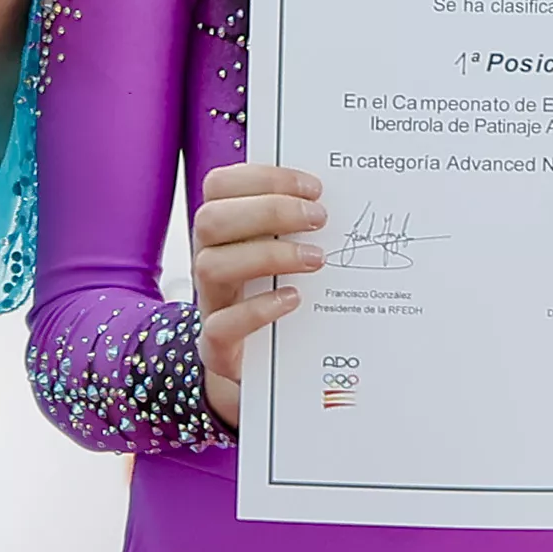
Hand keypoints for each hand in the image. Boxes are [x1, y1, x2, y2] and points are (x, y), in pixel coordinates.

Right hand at [189, 162, 325, 427]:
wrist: (261, 374)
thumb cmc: (279, 298)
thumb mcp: (285, 255)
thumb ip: (300, 225)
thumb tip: (344, 197)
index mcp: (223, 231)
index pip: (220, 185)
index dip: (263, 177)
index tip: (313, 187)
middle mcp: (209, 261)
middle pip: (210, 219)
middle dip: (269, 211)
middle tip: (320, 219)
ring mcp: (210, 304)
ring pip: (211, 265)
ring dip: (269, 254)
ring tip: (316, 259)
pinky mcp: (217, 348)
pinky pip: (220, 326)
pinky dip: (259, 308)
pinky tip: (294, 300)